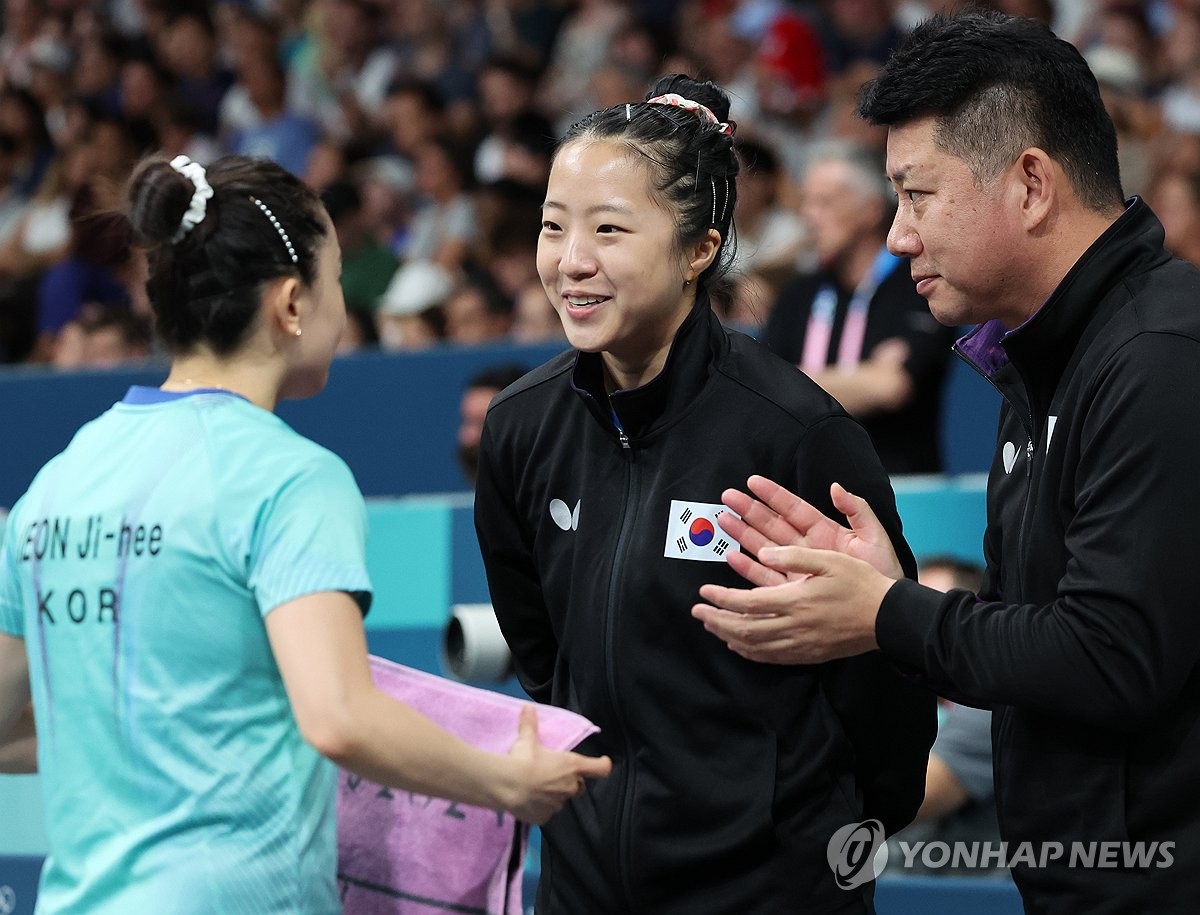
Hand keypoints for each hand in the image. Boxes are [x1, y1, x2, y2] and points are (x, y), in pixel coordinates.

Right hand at [502, 705, 611, 823]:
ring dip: (554, 794)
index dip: (602, 764)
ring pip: (562, 800)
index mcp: (572, 766)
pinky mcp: (545, 817)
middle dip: (571, 781)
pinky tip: (528, 801)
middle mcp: (570, 786)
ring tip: (536, 787)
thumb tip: (528, 707)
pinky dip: (541, 808)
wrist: (506, 785)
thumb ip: (530, 724)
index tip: (602, 762)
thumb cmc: (523, 759)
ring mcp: (558, 804)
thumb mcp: (527, 740)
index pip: (600, 768)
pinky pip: (547, 812)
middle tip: (555, 774)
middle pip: (579, 786)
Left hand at [692, 545, 893, 664]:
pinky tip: (739, 646)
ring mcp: (801, 644)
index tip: (703, 592)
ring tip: (712, 626)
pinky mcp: (809, 654)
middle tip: (698, 611)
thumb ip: (793, 557)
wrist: (889, 618)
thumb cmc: (861, 583)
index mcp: (795, 601)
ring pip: (754, 647)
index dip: (720, 599)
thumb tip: (761, 553)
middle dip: (716, 621)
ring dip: (728, 637)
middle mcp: (794, 627)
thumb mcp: (830, 559)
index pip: (746, 604)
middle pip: (743, 629)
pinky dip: (749, 652)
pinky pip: (771, 658)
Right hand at [718, 476, 903, 584]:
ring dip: (743, 534)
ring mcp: (799, 570)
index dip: (773, 495)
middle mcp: (807, 549)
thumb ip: (858, 510)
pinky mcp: (794, 592)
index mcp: (825, 532)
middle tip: (727, 497)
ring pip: (764, 548)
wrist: (888, 611)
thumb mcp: (875, 537)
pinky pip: (766, 577)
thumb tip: (837, 487)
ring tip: (723, 520)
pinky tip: (732, 556)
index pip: (794, 509)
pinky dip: (749, 568)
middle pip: (773, 525)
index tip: (753, 482)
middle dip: (749, 510)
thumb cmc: (884, 573)